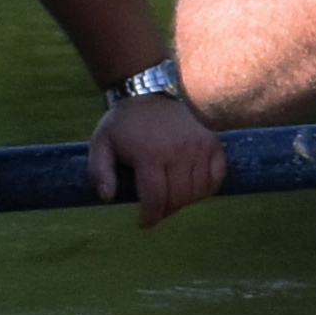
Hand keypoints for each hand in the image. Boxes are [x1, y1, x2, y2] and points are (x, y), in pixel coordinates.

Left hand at [90, 87, 223, 226]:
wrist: (149, 92)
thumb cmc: (123, 124)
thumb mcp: (100, 144)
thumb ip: (99, 172)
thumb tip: (108, 197)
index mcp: (149, 153)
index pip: (156, 198)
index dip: (150, 216)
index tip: (144, 222)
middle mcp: (178, 150)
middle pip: (178, 198)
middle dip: (165, 211)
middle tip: (156, 210)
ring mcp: (198, 146)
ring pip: (198, 191)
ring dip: (185, 201)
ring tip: (171, 198)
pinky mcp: (212, 143)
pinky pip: (216, 177)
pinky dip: (206, 188)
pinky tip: (191, 187)